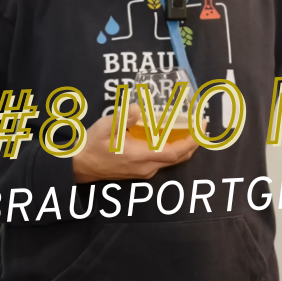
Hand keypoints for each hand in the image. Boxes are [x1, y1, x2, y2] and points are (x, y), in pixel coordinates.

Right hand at [71, 104, 199, 182]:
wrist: (79, 165)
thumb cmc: (92, 146)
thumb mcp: (105, 127)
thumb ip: (123, 117)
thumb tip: (139, 109)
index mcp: (142, 157)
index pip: (175, 152)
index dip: (192, 141)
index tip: (202, 128)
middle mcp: (147, 167)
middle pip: (178, 157)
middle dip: (193, 142)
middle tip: (202, 125)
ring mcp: (143, 171)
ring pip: (171, 160)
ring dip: (183, 146)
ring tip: (190, 128)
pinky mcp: (139, 170)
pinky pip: (162, 160)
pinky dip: (172, 148)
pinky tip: (170, 136)